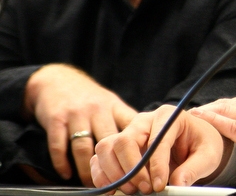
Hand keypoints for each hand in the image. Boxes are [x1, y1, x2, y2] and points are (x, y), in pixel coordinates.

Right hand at [24, 64, 136, 184]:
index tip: (146, 170)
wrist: (57, 80)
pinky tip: (67, 175)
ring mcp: (76, 114)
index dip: (140, 149)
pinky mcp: (56, 120)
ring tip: (93, 185)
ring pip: (84, 148)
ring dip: (88, 170)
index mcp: (115, 107)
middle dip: (116, 166)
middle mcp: (98, 110)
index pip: (133, 129)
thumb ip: (126, 122)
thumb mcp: (112, 104)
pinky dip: (62, 163)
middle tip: (121, 185)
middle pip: (110, 142)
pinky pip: (59, 146)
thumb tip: (148, 144)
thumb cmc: (90, 98)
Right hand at [91, 105, 228, 193]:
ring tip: (132, 190)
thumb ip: (194, 168)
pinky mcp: (118, 147)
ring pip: (106, 148)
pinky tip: (113, 189)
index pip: (156, 139)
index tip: (159, 185)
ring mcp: (128, 132)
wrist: (195, 143)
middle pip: (124, 140)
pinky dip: (101, 176)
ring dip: (115, 173)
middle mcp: (144, 121)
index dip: (156, 165)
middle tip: (145, 189)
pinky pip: (99, 159)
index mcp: (168, 116)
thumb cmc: (202, 144)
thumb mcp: (208, 154)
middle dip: (132, 170)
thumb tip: (177, 184)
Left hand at [191, 94, 235, 190]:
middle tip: (198, 111)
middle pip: (235, 103)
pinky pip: (234, 126)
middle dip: (214, 106)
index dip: (226, 105)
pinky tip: (204, 118)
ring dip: (210, 111)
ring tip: (195, 114)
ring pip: (231, 110)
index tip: (214, 109)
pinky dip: (216, 121)